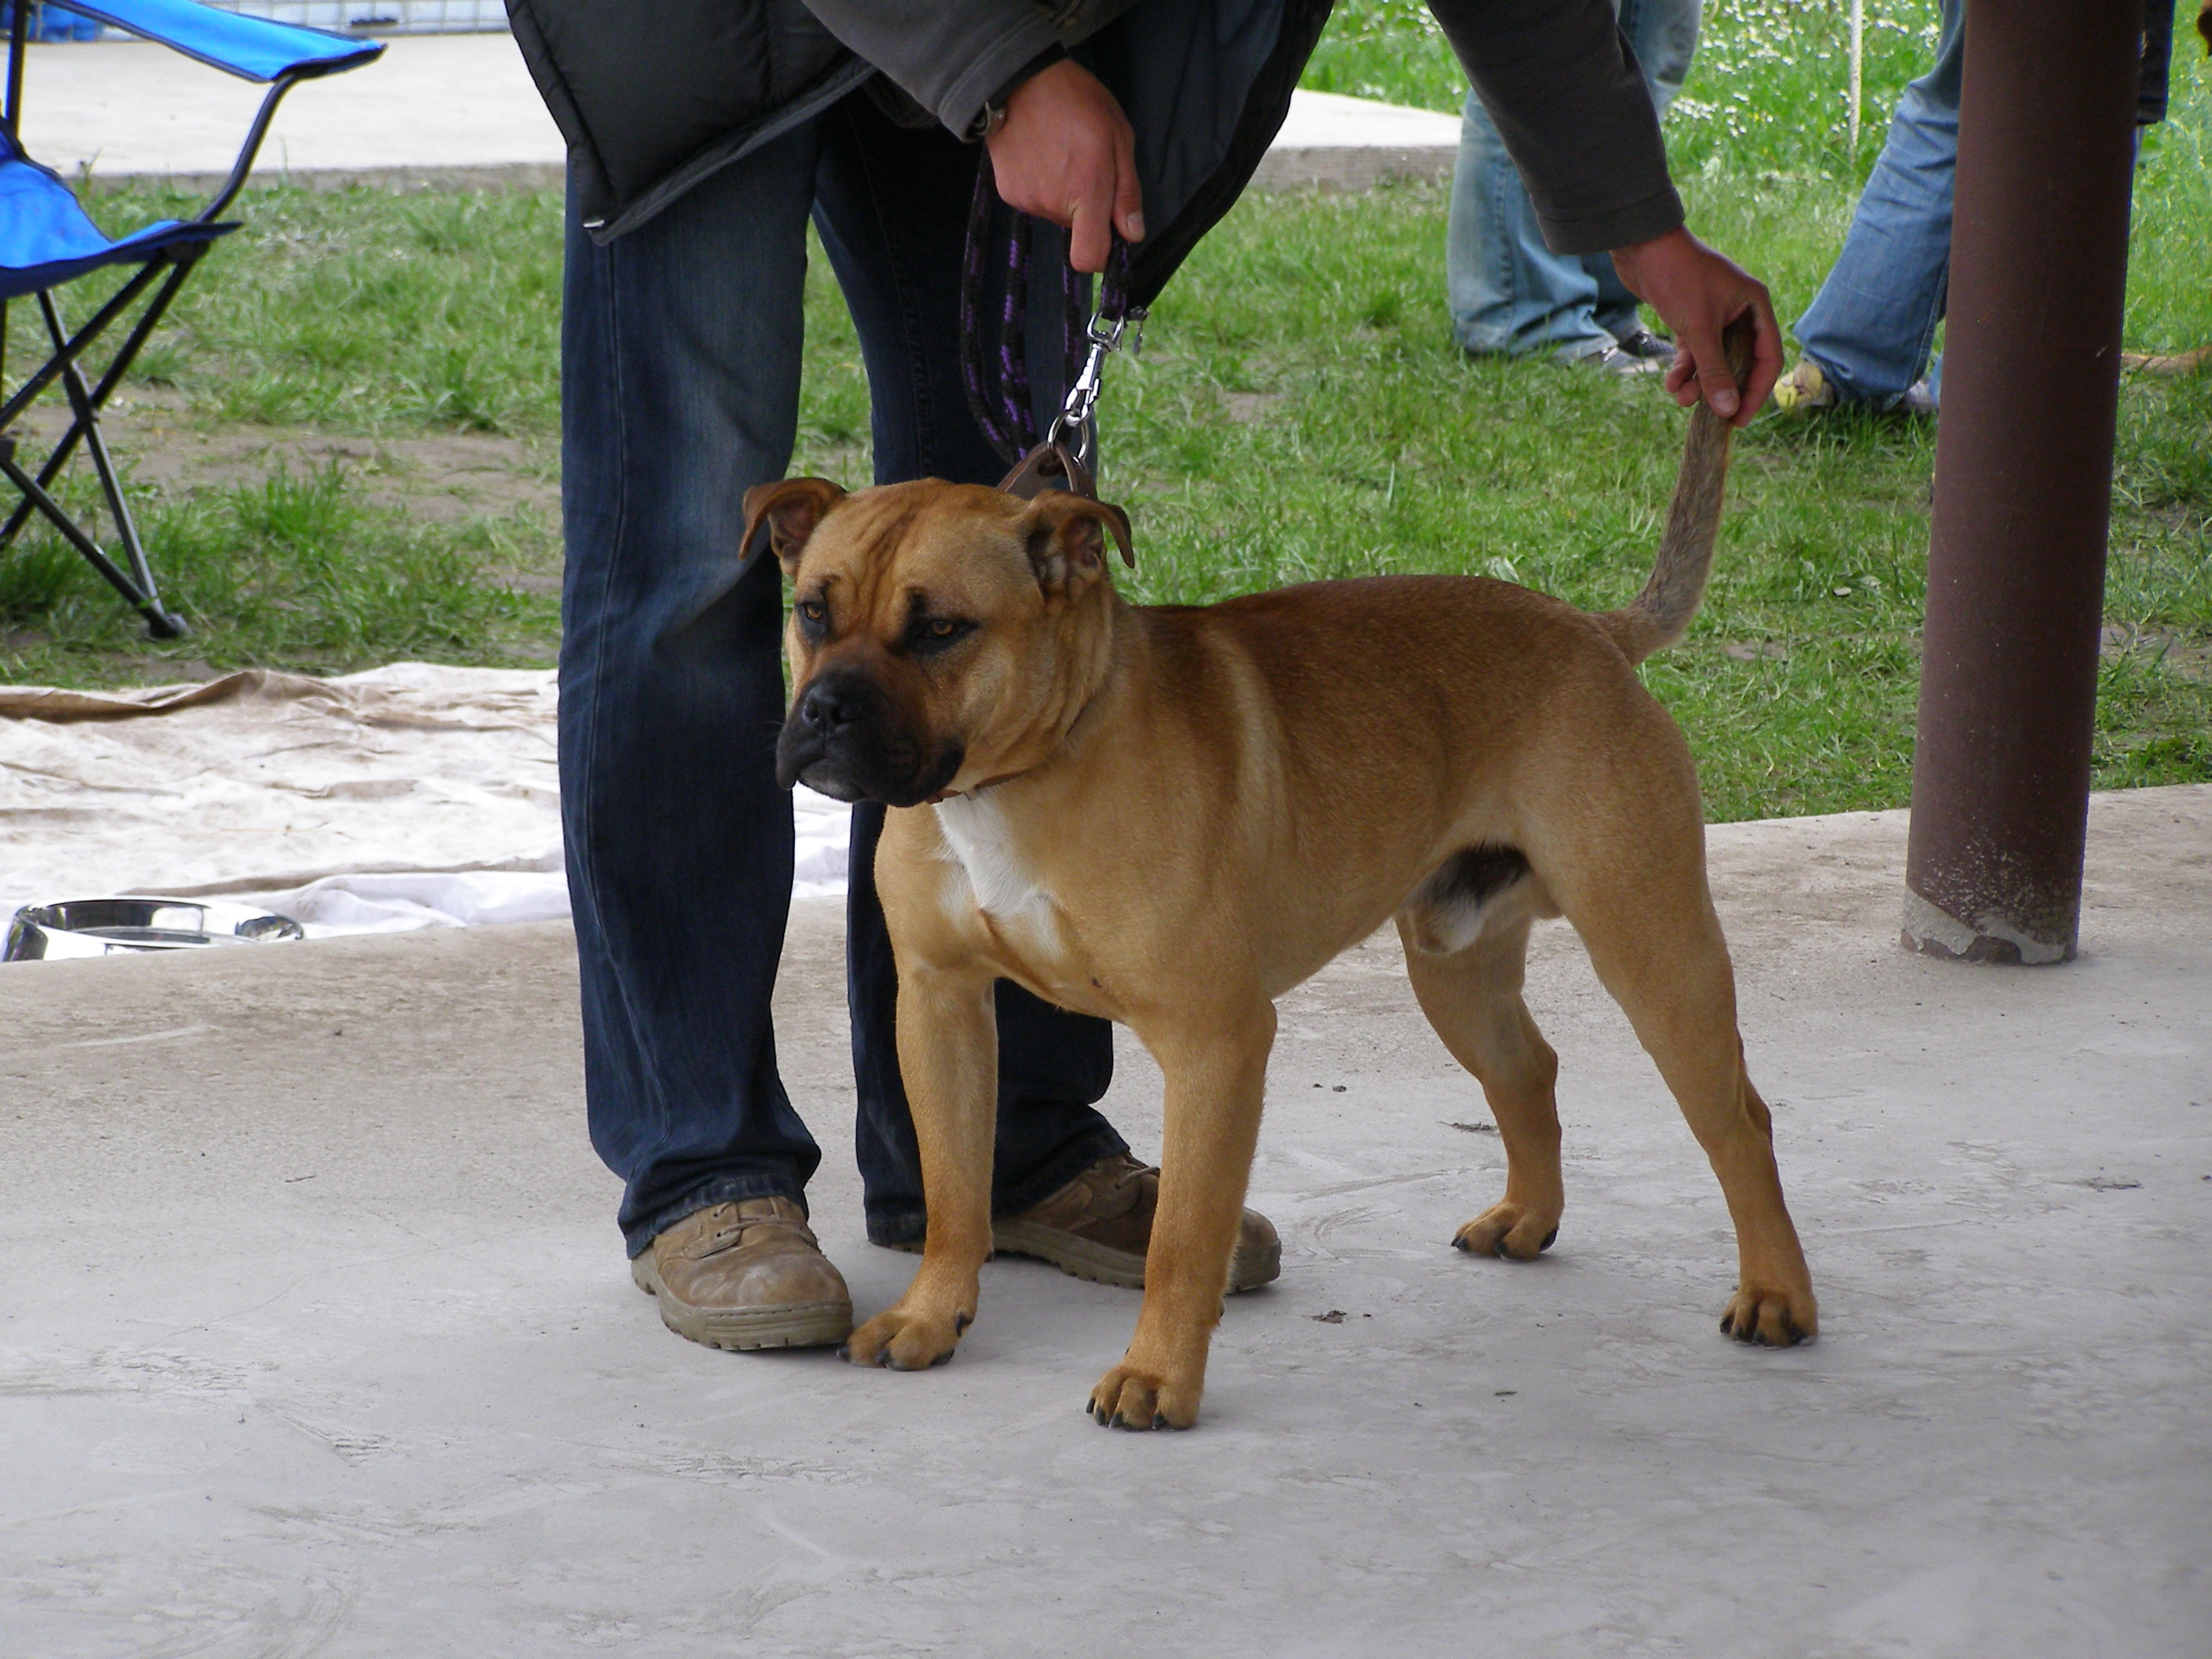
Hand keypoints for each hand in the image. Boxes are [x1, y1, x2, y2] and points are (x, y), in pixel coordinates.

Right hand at [985, 59, 1144, 272]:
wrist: (1018, 80)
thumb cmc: (1077, 102)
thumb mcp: (1118, 137)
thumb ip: (1127, 191)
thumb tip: (1132, 234)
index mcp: (1087, 192)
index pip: (1089, 257)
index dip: (1101, 254)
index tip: (1107, 233)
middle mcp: (1054, 204)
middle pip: (1076, 230)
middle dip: (1085, 207)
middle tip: (1084, 163)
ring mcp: (1028, 200)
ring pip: (1055, 213)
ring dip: (1062, 193)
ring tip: (1060, 152)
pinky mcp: (1009, 193)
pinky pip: (1035, 201)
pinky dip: (1041, 185)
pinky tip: (1040, 154)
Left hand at [1610, 227, 1782, 424]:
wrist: (1640, 246)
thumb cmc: (1677, 277)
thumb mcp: (1699, 328)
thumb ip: (1714, 370)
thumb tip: (1728, 409)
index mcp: (1756, 305)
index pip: (1768, 357)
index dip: (1757, 391)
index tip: (1740, 420)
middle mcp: (1740, 311)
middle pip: (1740, 362)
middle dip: (1722, 388)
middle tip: (1709, 418)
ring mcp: (1715, 315)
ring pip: (1713, 359)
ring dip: (1699, 382)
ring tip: (1680, 398)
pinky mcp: (1690, 318)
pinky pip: (1694, 352)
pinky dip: (1684, 369)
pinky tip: (1671, 384)